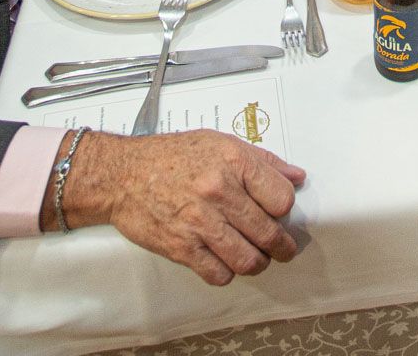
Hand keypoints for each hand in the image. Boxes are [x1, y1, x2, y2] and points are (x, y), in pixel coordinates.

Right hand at [54, 129, 307, 284]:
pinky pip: (218, 274)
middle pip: (269, 234)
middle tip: (281, 248)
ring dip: (257, 263)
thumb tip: (296, 177)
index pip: (282, 198)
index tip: (279, 213)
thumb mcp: (219, 143)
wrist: (121, 174)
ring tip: (255, 257)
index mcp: (234, 162)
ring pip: (249, 260)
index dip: (284, 209)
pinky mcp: (182, 247)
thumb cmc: (170, 156)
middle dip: (281, 246)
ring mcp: (200, 222)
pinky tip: (223, 261)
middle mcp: (219, 192)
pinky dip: (226, 272)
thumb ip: (262, 161)